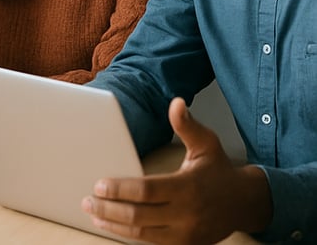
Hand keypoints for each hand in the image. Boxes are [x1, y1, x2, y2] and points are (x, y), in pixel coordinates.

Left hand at [81, 97, 272, 243]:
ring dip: (115, 226)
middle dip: (110, 210)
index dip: (120, 189)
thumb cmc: (219, 169)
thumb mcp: (206, 143)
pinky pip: (153, 243)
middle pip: (140, 216)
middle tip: (87, 201)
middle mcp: (187, 215)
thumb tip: (176, 102)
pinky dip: (131, 236)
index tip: (99, 185)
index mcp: (188, 187)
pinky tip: (114, 227)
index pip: (146, 191)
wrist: (246, 203)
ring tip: (93, 215)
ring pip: (143, 235)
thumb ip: (187, 125)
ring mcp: (187, 235)